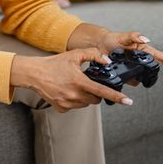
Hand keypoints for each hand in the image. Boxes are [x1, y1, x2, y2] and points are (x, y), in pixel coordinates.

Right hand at [10, 49, 133, 112]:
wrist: (34, 73)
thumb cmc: (54, 63)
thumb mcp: (74, 55)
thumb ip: (93, 55)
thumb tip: (107, 61)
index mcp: (79, 81)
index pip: (102, 91)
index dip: (117, 96)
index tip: (128, 101)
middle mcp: (74, 94)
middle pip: (95, 98)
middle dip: (96, 92)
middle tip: (88, 83)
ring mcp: (67, 103)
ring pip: (85, 103)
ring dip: (85, 96)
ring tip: (74, 85)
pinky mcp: (61, 108)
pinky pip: (75, 106)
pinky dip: (75, 100)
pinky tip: (66, 90)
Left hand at [98, 31, 162, 82]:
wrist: (99, 45)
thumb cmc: (113, 39)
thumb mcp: (123, 36)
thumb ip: (134, 36)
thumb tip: (147, 39)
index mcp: (146, 51)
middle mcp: (143, 61)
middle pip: (152, 73)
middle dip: (145, 75)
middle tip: (131, 70)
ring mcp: (135, 69)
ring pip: (139, 80)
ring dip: (130, 78)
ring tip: (118, 67)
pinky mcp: (126, 75)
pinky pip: (128, 82)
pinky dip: (123, 80)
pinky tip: (115, 74)